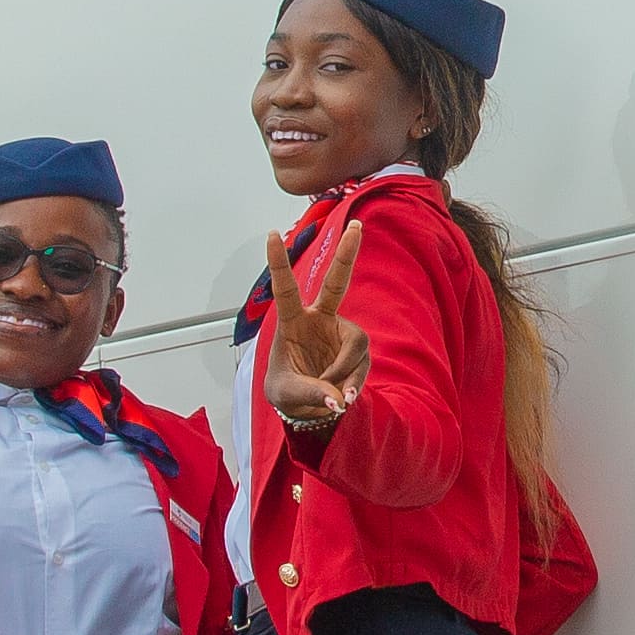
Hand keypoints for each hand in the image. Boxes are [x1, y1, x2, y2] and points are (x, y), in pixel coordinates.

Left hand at [263, 221, 371, 434]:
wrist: (309, 408)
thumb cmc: (287, 391)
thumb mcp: (286, 394)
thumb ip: (310, 393)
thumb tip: (336, 398)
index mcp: (292, 323)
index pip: (285, 288)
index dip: (278, 262)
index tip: (271, 233)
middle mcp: (319, 320)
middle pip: (336, 283)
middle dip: (347, 255)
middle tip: (357, 226)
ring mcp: (341, 333)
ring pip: (356, 344)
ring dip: (346, 372)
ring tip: (334, 397)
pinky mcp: (357, 350)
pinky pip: (362, 364)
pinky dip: (354, 384)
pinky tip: (344, 398)